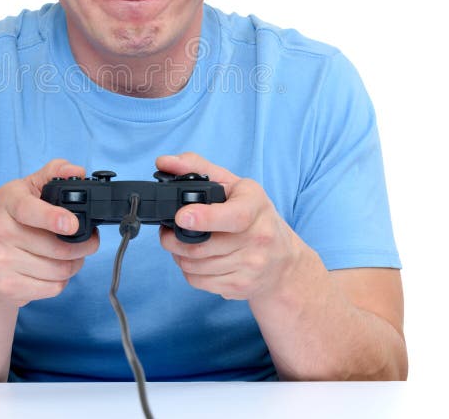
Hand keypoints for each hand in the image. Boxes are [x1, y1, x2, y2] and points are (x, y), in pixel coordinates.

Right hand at [0, 159, 99, 307]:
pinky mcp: (6, 287)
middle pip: (57, 247)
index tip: (72, 224)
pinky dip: (61, 281)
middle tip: (88, 241)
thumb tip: (78, 170)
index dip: (52, 217)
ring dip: (75, 264)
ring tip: (70, 256)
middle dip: (83, 246)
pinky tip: (52, 271)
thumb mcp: (26, 190)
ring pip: (59, 270)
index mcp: (6, 201)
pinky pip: (53, 288)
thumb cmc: (10, 223)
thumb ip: (53, 173)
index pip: (28, 209)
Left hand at [157, 152, 301, 302]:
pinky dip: (188, 271)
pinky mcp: (241, 287)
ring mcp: (251, 266)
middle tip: (168, 230)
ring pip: (195, 266)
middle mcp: (258, 238)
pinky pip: (199, 282)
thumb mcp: (233, 185)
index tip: (182, 217)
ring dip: (178, 255)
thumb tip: (164, 162)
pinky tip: (195, 259)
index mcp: (255, 206)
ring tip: (182, 243)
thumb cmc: (254, 215)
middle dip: (173, 239)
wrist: (284, 261)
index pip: (233, 216)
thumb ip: (196, 167)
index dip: (205, 218)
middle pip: (202, 246)